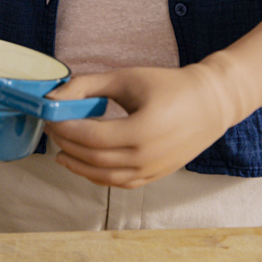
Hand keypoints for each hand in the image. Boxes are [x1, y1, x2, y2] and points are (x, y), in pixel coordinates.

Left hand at [41, 62, 241, 187]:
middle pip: (93, 158)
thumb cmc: (170, 86)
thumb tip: (53, 96)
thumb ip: (87, 85)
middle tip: (52, 129)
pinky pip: (118, 183)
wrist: (210, 104)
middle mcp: (147, 156)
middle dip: (66, 144)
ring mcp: (152, 170)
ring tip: (61, 150)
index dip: (66, 129)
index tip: (51, 116)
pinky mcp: (154, 176)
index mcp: (142, 130)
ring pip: (103, 176)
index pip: (91, 137)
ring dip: (76, 164)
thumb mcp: (127, 78)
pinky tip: (83, 164)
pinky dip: (96, 176)